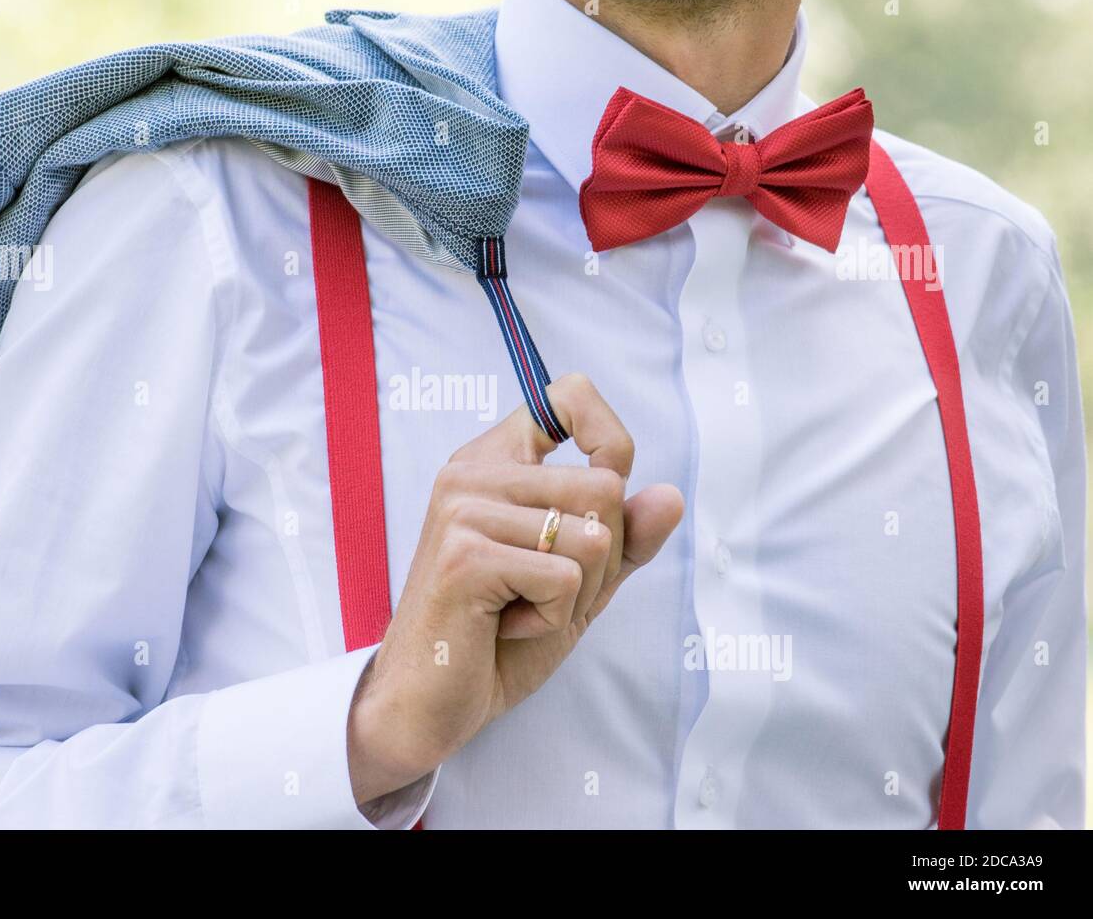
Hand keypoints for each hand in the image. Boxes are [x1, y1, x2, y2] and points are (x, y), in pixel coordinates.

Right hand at [348, 373, 683, 802]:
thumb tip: (672, 496)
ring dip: (578, 594)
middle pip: (604, 485)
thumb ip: (623, 540)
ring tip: (520, 608)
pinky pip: (567, 578)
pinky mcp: (466, 557)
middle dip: (601, 559)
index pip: (567, 396)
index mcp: (492, 462)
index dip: (609, 436)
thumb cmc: (497, 639)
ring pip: (593, 536)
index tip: (603, 478)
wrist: (428, 703)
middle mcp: (471, 473)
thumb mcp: (577, 583)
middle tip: (544, 591)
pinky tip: (505, 625)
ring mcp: (463, 510)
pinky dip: (553, 618)